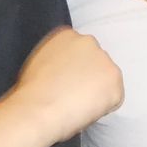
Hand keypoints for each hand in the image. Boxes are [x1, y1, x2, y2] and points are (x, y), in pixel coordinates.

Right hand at [13, 26, 122, 140]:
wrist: (37, 109)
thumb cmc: (30, 92)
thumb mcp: (38, 62)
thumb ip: (56, 59)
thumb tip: (64, 70)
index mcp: (67, 35)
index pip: (80, 51)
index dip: (74, 70)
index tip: (65, 83)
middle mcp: (89, 41)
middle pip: (96, 62)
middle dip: (90, 77)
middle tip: (73, 96)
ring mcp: (105, 60)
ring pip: (107, 78)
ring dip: (98, 90)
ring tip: (78, 105)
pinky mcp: (116, 81)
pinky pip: (114, 97)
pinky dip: (105, 107)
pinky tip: (87, 111)